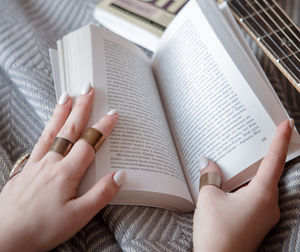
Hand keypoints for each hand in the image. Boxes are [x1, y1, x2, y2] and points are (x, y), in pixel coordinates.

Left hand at [0, 83, 124, 250]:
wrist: (4, 237)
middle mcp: (51, 163)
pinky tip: (48, 124)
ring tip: (67, 96)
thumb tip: (121, 174)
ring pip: (51, 131)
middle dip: (81, 108)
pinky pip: (38, 142)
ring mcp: (36, 164)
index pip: (89, 143)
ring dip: (61, 112)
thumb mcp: (78, 216)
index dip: (103, 127)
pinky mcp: (25, 170)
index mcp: (66, 173)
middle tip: (88, 89)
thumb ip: (101, 194)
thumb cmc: (42, 229)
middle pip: (69, 129)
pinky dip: (46, 128)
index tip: (113, 113)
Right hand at [193, 120, 292, 251]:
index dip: (280, 140)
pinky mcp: (257, 222)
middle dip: (264, 155)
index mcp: (262, 195)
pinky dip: (248, 186)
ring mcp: (265, 216)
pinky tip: (234, 184)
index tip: (287, 124)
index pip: (274, 161)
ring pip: (262, 186)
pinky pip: (256, 197)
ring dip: (253, 173)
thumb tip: (207, 163)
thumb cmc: (216, 233)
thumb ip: (210, 177)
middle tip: (259, 137)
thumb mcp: (209, 198)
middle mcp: (269, 205)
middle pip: (269, 173)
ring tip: (241, 160)